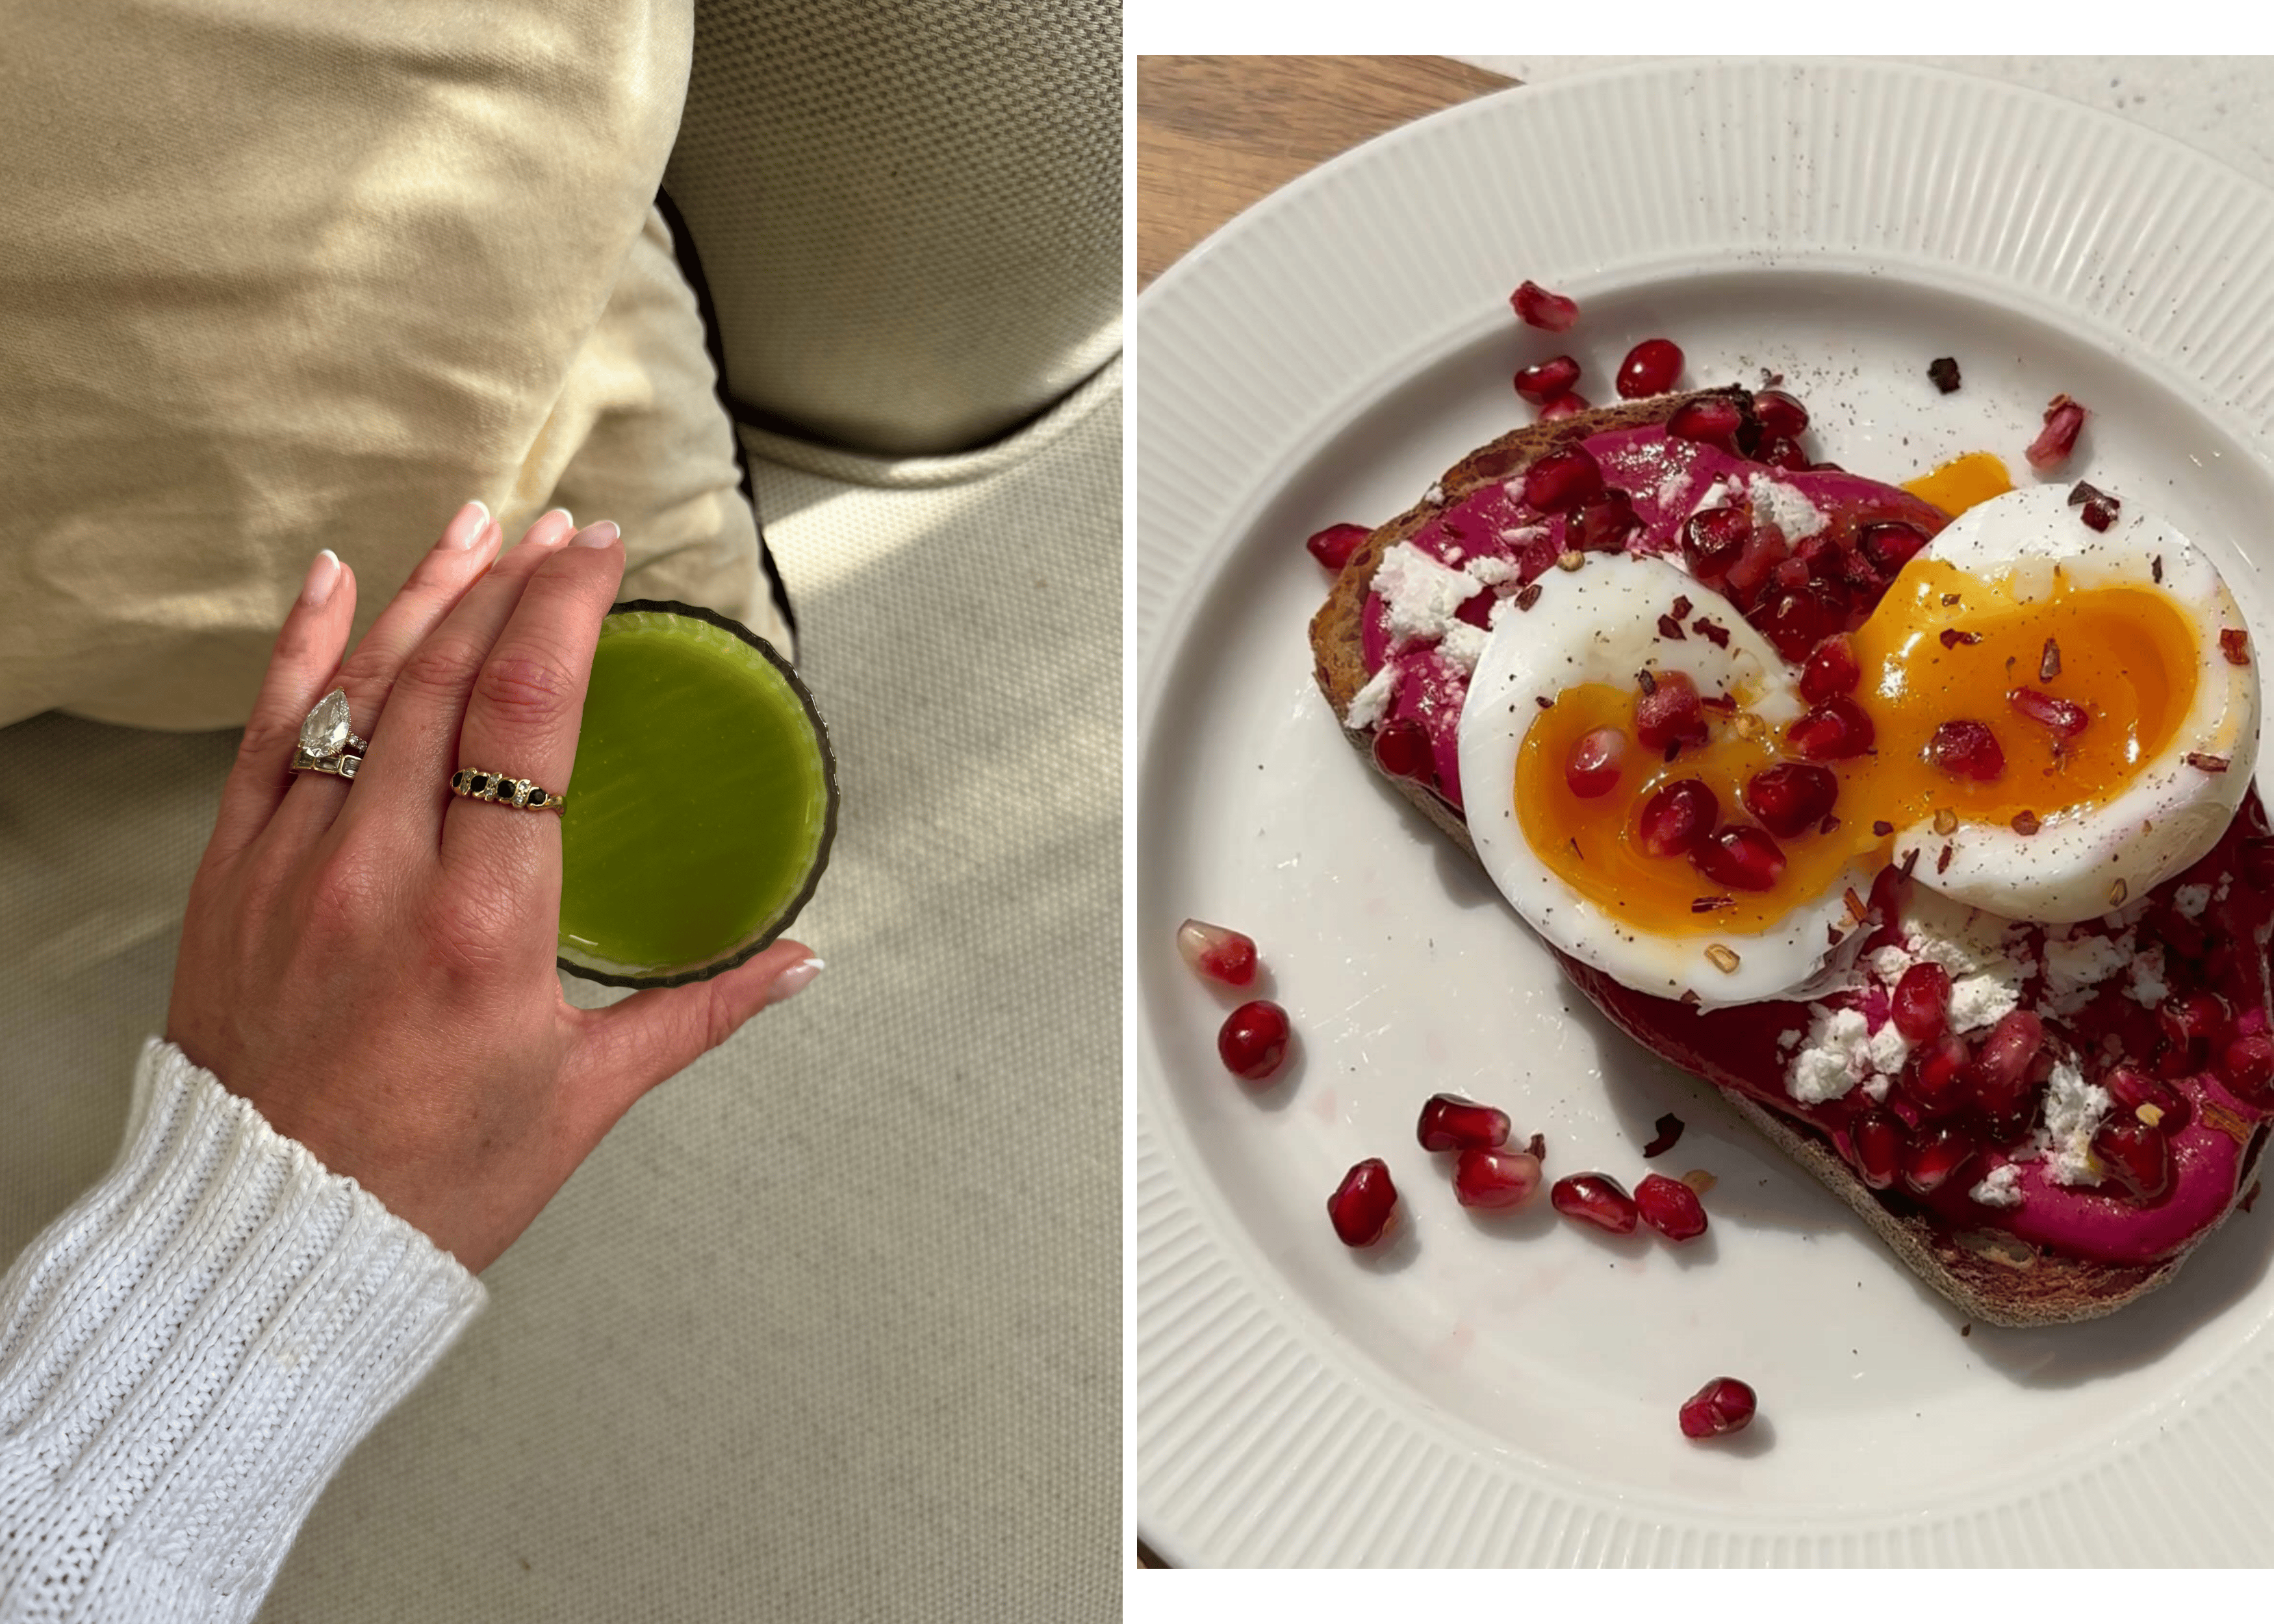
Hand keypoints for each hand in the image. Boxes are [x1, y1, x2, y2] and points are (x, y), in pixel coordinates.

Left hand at [165, 504, 819, 1271]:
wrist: (263, 1242)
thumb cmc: (428, 1181)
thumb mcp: (585, 1097)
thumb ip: (700, 1012)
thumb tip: (802, 962)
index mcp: (482, 926)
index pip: (526, 717)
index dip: (566, 612)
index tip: (603, 553)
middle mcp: (379, 878)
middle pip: (446, 678)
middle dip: (511, 583)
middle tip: (561, 531)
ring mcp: (292, 868)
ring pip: (359, 689)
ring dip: (425, 595)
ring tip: (479, 526)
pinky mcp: (231, 878)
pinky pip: (264, 734)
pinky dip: (301, 649)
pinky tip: (338, 582)